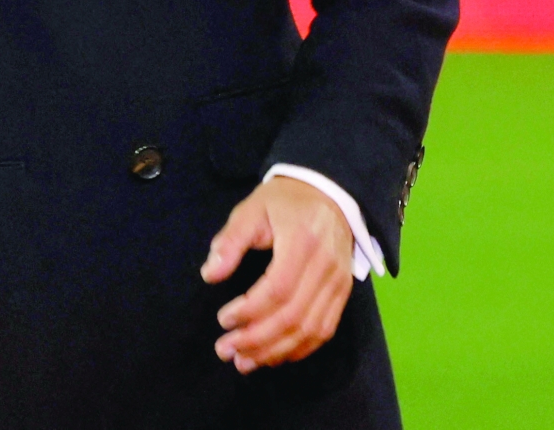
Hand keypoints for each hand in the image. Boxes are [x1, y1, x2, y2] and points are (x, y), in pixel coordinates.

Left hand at [201, 176, 353, 372]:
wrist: (329, 193)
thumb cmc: (284, 201)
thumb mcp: (252, 209)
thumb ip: (231, 240)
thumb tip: (210, 275)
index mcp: (302, 241)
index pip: (278, 288)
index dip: (249, 311)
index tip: (223, 319)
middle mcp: (326, 266)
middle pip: (293, 316)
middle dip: (257, 340)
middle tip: (225, 349)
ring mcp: (338, 282)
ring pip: (310, 330)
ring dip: (275, 352)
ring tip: (244, 361)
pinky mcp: (343, 293)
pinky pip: (324, 331)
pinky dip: (298, 349)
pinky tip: (273, 355)